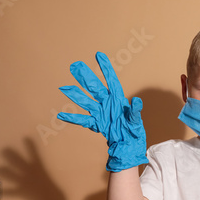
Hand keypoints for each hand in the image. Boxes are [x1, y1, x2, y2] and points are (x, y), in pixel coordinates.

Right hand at [57, 52, 147, 171]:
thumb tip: (137, 101)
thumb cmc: (134, 130)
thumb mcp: (136, 121)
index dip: (105, 68)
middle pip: (94, 88)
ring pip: (86, 101)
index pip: (111, 80)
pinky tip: (61, 115)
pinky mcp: (96, 123)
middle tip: (75, 65)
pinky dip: (73, 118)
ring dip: (75, 95)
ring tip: (64, 87)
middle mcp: (107, 103)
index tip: (99, 55)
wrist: (128, 144)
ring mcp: (100, 112)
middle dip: (86, 77)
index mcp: (118, 99)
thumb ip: (135, 111)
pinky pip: (83, 120)